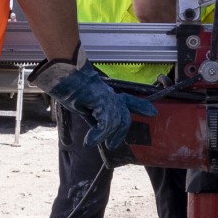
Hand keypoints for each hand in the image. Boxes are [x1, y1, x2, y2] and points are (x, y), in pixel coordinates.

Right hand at [30, 54, 158, 148]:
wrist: (64, 73)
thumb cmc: (70, 85)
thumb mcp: (83, 104)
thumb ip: (93, 115)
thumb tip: (98, 130)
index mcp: (107, 94)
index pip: (129, 101)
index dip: (141, 106)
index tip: (153, 112)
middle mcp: (111, 95)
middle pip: (124, 116)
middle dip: (120, 133)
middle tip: (112, 145)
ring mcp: (107, 98)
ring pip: (116, 121)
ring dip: (105, 135)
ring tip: (93, 142)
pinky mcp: (101, 101)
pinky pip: (106, 122)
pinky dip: (99, 133)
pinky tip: (90, 140)